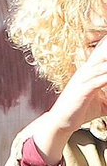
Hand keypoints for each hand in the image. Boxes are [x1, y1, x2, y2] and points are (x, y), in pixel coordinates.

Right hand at [32, 34, 106, 163]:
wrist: (62, 121)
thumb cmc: (81, 110)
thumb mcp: (102, 102)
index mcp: (88, 71)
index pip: (100, 54)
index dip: (105, 44)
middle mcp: (85, 72)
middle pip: (101, 54)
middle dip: (106, 47)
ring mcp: (82, 80)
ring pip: (102, 66)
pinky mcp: (82, 90)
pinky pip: (98, 81)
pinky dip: (106, 77)